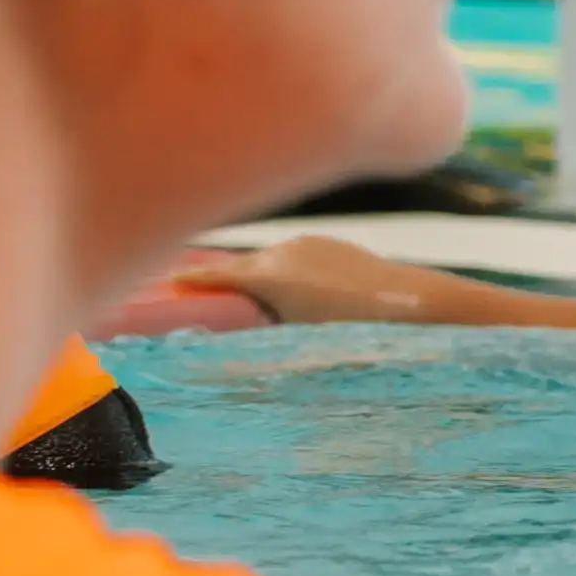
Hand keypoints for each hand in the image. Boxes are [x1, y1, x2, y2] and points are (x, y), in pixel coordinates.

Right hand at [164, 239, 378, 323]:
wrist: (405, 301)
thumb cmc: (350, 328)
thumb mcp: (296, 333)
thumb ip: (264, 321)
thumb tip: (247, 319)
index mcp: (269, 275)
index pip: (219, 275)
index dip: (193, 279)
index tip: (169, 281)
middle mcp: (282, 252)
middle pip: (240, 264)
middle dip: (220, 276)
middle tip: (194, 285)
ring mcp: (306, 244)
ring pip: (266, 257)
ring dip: (253, 271)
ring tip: (240, 289)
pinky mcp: (327, 242)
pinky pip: (291, 254)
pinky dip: (278, 266)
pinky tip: (282, 282)